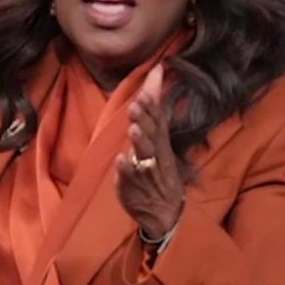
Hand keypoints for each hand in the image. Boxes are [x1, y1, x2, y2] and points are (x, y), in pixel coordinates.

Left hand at [115, 65, 184, 240]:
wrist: (165, 213)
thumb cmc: (159, 168)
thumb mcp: (158, 139)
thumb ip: (154, 107)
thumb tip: (157, 70)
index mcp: (162, 144)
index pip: (159, 124)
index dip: (152, 109)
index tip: (145, 92)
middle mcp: (157, 157)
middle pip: (153, 137)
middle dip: (145, 121)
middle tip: (136, 105)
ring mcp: (147, 174)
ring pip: (145, 157)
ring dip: (140, 143)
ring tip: (133, 129)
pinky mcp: (135, 189)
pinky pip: (131, 180)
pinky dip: (126, 170)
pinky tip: (120, 160)